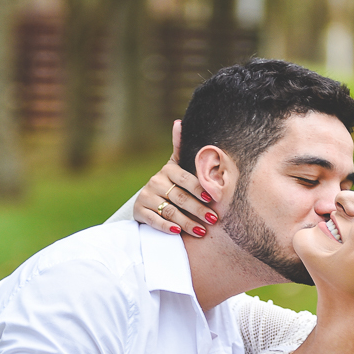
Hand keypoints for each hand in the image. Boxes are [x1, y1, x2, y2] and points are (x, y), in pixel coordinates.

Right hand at [132, 120, 220, 236]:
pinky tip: (177, 232)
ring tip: (202, 231)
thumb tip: (179, 121)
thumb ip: (181, 147)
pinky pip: (154, 220)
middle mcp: (155, 182)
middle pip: (180, 198)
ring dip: (187, 223)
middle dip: (199, 210)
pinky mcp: (139, 211)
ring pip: (170, 211)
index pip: (185, 179)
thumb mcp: (176, 165)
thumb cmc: (171, 183)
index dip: (199, 189)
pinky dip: (166, 227)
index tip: (213, 199)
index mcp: (168, 170)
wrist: (148, 200)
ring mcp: (146, 197)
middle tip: (213, 219)